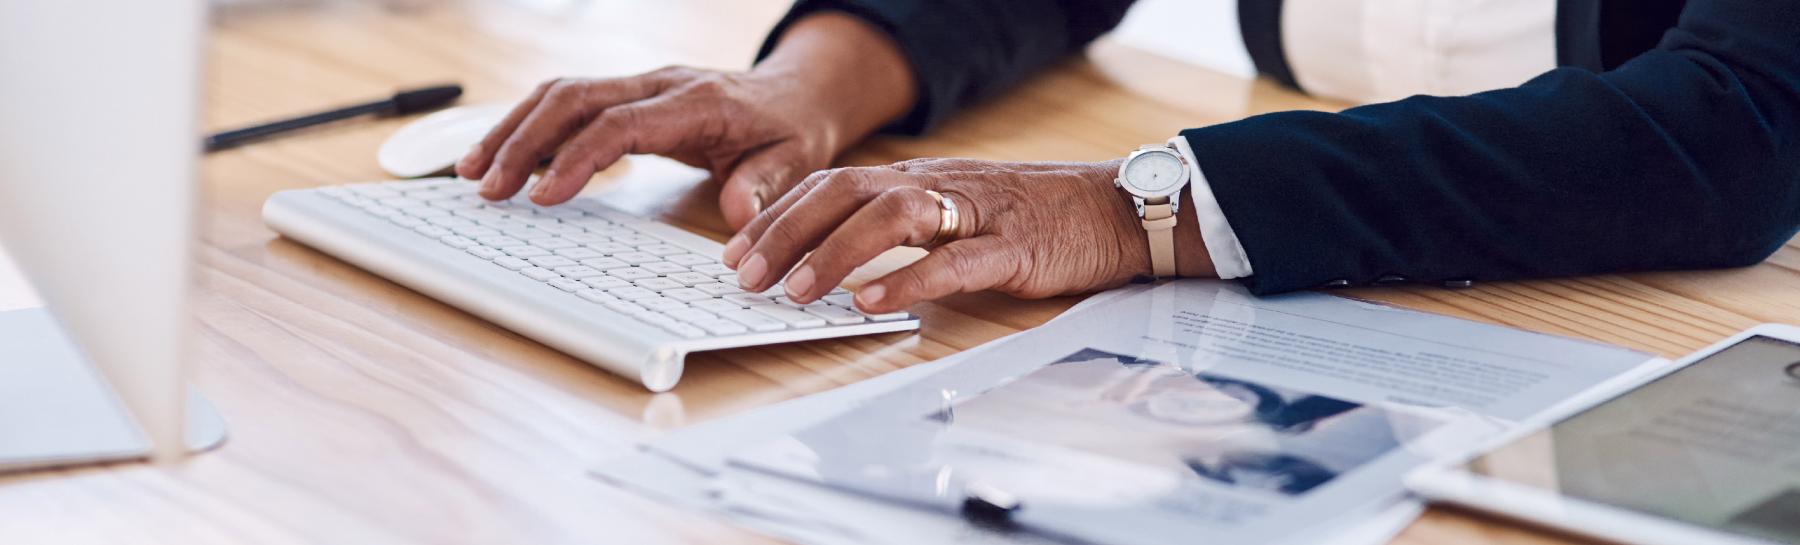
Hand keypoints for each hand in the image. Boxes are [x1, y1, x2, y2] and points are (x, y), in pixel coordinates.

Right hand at [454, 13, 915, 228]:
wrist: (795, 95)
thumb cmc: (790, 130)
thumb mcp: (793, 161)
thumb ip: (764, 185)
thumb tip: (739, 215)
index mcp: (696, 102)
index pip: (621, 123)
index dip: (577, 157)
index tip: (542, 195)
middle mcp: (659, 84)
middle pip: (575, 98)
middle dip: (523, 140)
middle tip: (486, 187)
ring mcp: (638, 84)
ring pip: (561, 93)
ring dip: (513, 130)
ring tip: (473, 173)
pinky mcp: (625, 94)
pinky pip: (568, 101)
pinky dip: (529, 126)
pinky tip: (502, 158)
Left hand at [723, 158, 1203, 313]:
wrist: (1119, 209)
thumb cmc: (1036, 218)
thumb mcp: (957, 213)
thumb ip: (905, 228)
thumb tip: (840, 258)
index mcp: (920, 179)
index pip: (833, 185)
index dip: (779, 215)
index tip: (736, 250)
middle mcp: (939, 186)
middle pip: (847, 193)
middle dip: (788, 232)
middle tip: (746, 274)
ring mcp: (976, 213)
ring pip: (892, 217)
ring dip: (835, 253)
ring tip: (797, 289)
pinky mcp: (1013, 247)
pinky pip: (954, 261)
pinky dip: (909, 279)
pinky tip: (874, 302)